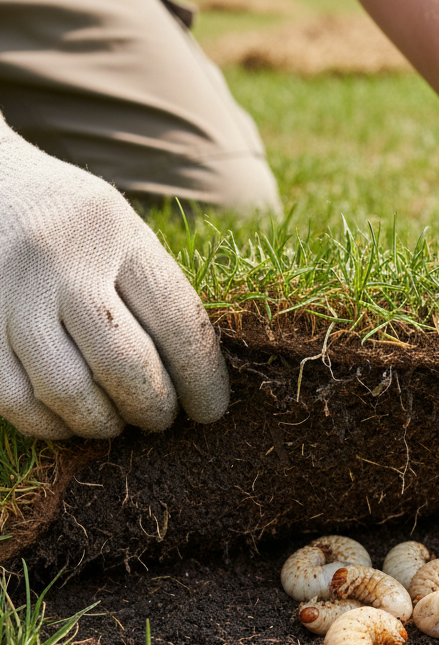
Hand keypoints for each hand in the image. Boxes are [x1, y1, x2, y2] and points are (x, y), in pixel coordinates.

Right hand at [0, 123, 228, 438]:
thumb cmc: (71, 221)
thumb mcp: (121, 229)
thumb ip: (153, 291)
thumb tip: (196, 380)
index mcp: (116, 230)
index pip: (177, 319)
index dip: (202, 378)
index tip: (212, 412)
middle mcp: (60, 257)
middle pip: (123, 362)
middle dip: (152, 407)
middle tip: (161, 420)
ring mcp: (10, 290)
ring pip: (66, 388)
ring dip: (100, 422)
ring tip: (115, 423)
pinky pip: (13, 397)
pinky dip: (47, 423)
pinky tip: (66, 420)